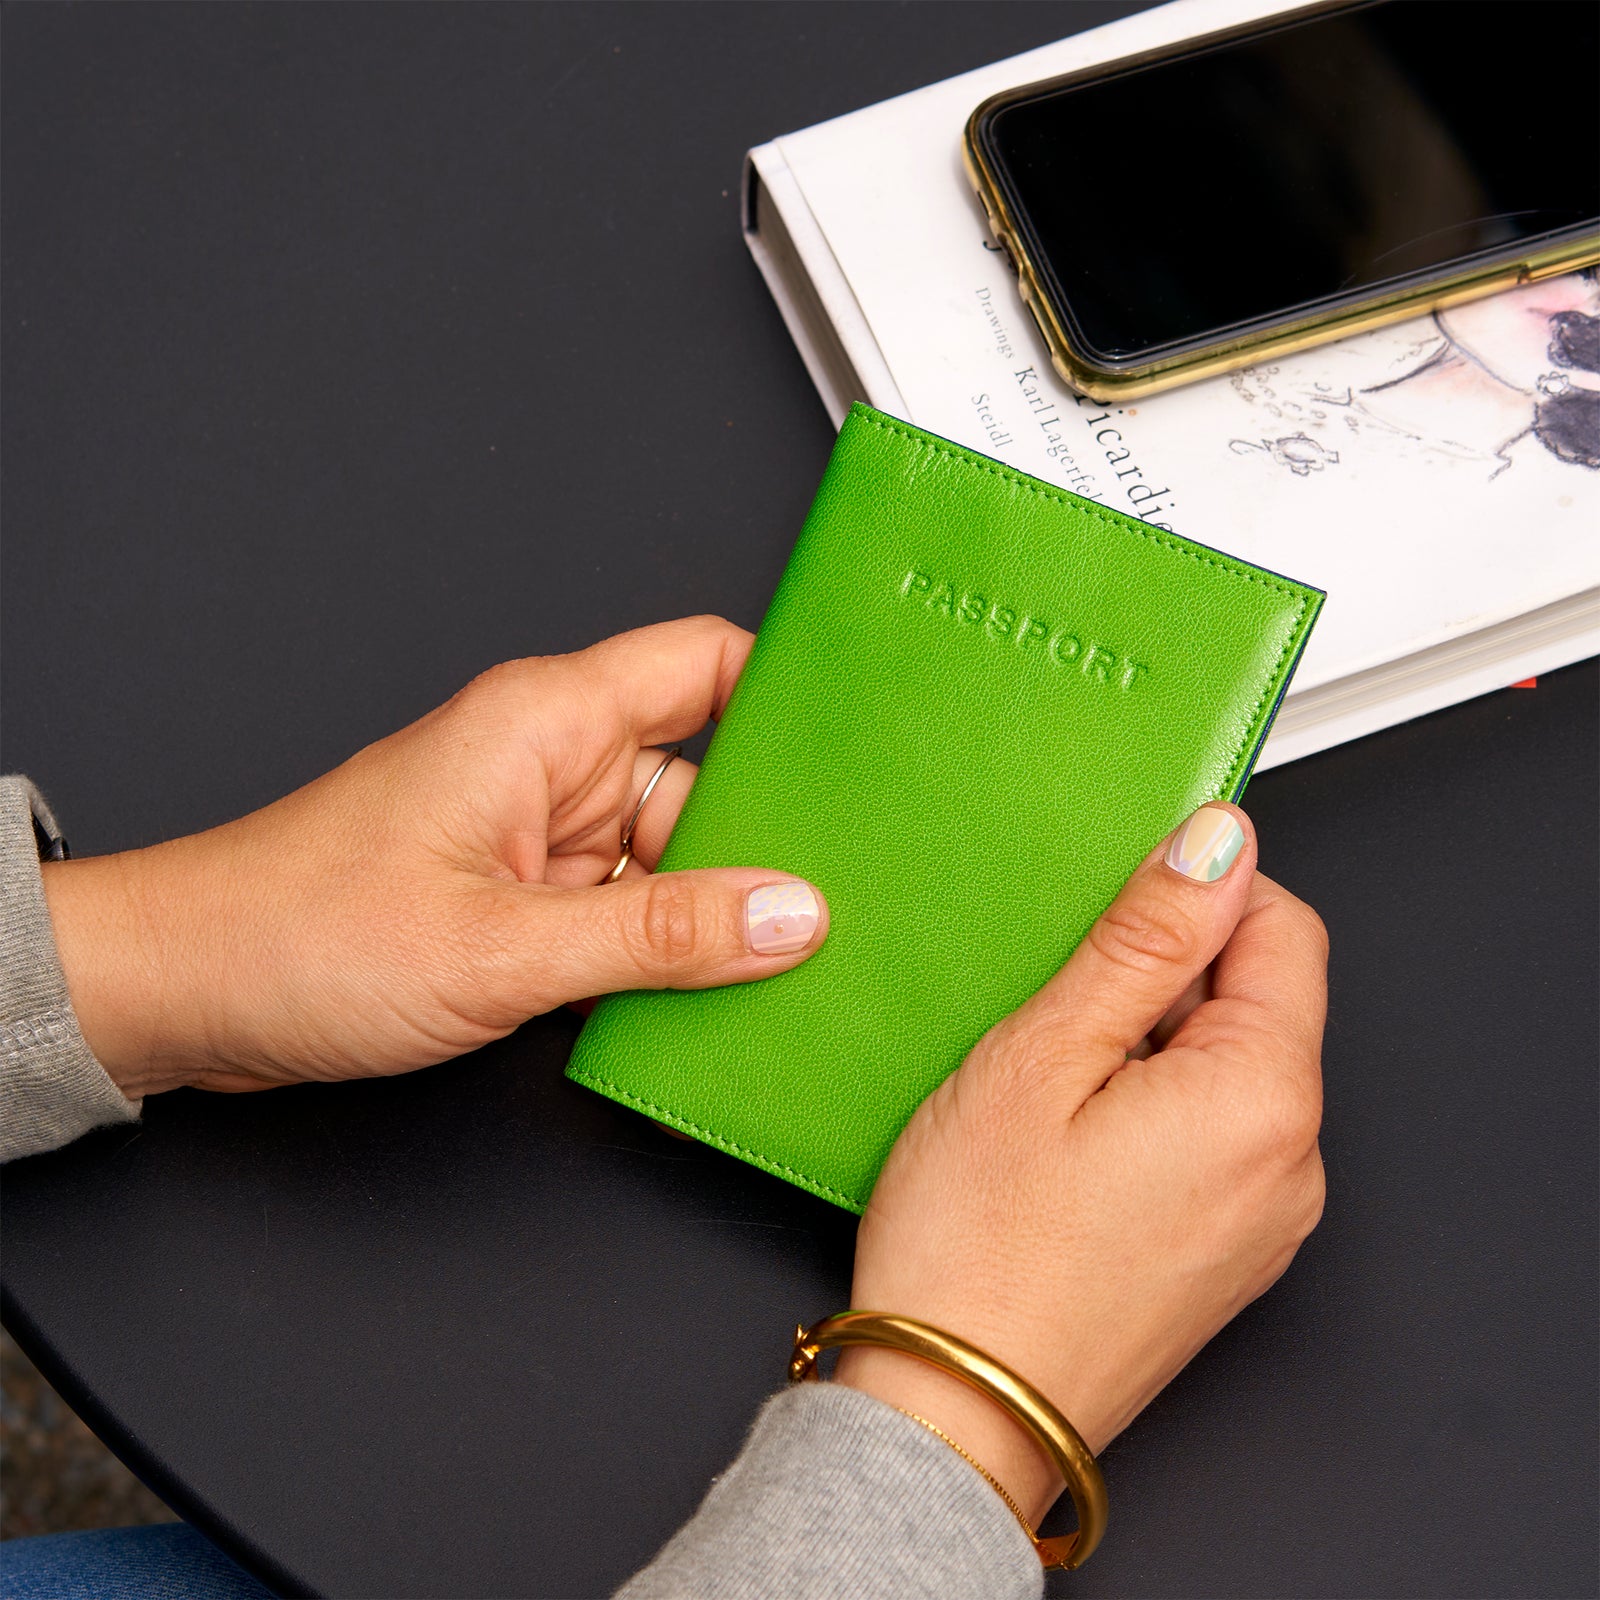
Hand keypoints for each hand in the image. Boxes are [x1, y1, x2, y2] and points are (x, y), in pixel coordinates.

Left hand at [41, 617, 827, 1096]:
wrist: (188, 993)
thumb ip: (657, 933)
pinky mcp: (524, 898)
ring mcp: (540, 836)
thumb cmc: (296, 931)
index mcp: (547, 723)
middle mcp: (551, 767)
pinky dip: (666, 947)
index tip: (869, 732)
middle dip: (771, 835)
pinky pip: (630, 908)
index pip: (705, 663)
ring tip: (790, 960)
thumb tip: (787, 913)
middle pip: (709, 774)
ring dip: (718, 908)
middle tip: (852, 889)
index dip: (791, 688)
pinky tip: (711, 989)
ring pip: (675, 853)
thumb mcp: (503, 947)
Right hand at [837, 803, 1325, 1526]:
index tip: (1123, 897)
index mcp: (1263, 1099)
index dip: (1201, 892)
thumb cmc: (977, 1249)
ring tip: (1048, 1083)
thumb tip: (1216, 845)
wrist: (953, 1414)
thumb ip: (1145, 941)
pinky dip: (1148, 1108)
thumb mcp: (1046, 1055)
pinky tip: (1064, 1138)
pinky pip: (1211, 1138)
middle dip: (1165, 975)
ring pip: (1227, 1069)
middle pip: (1258, 1001)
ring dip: (1148, 1043)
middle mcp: (1291, 1164)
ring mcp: (1263, 1220)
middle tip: (1057, 1005)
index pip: (1285, 928)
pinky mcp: (1226, 1255)